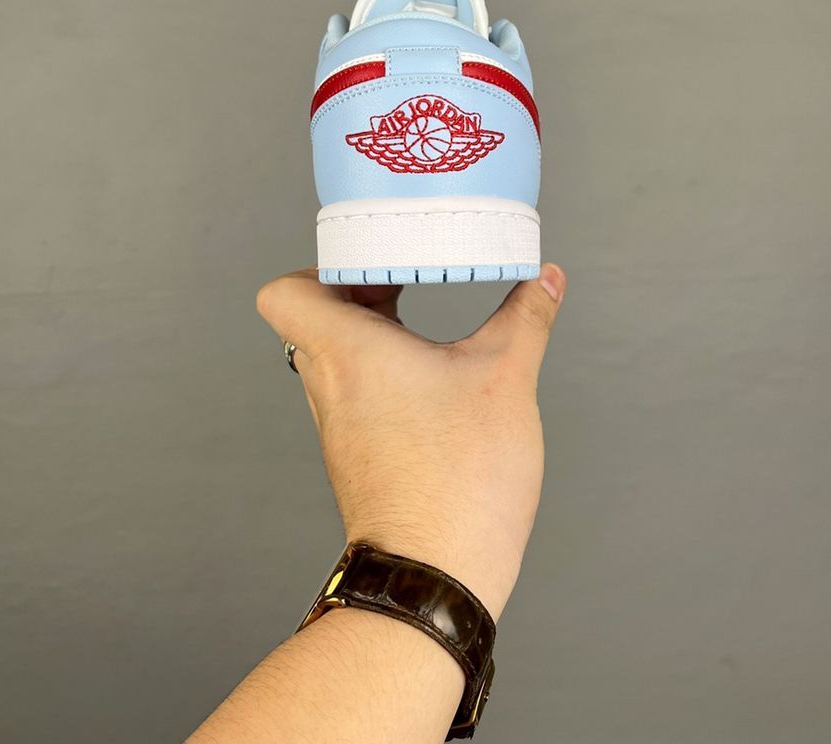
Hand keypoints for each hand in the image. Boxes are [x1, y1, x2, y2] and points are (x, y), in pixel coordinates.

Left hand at [256, 264, 565, 620]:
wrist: (436, 572)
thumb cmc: (459, 480)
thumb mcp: (506, 379)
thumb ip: (526, 317)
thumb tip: (546, 278)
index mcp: (348, 353)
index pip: (284, 292)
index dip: (319, 266)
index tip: (373, 259)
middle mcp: (329, 386)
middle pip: (311, 317)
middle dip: (358, 291)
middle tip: (405, 275)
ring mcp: (338, 425)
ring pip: (331, 357)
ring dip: (368, 332)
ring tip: (417, 320)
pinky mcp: (356, 453)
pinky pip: (352, 393)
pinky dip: (379, 373)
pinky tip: (428, 377)